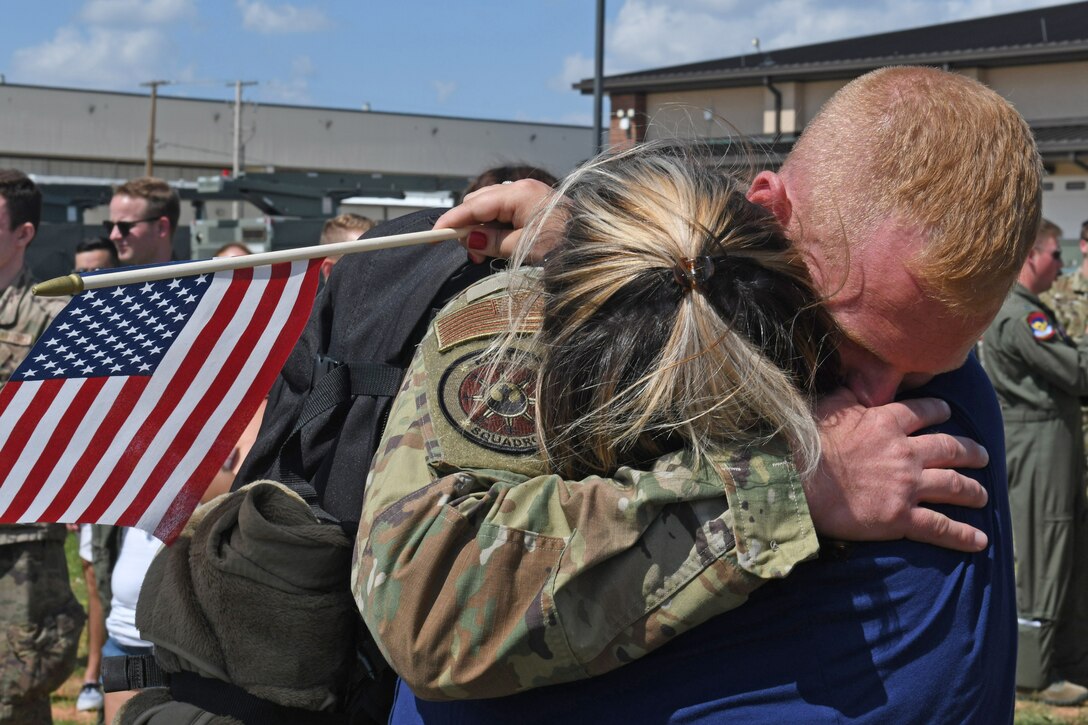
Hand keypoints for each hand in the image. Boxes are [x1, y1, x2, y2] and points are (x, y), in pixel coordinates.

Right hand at [434, 179, 558, 262]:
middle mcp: (521, 189)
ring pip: (490, 208)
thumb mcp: (523, 247)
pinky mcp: (533, 204)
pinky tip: (497, 245)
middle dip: (467, 226)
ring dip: (482, 230)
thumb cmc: (564, 244)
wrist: (595, 242)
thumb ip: (492, 241)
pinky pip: (504, 213)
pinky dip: (496, 228)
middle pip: (479, 203)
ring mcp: (528, 194)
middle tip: (468, 253)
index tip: (434, 234)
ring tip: (484, 254)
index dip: (452, 220)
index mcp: (518, 194)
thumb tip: (469, 239)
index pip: (474, 205)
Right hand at [806, 387, 989, 551]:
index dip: (940, 412)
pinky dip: (963, 535)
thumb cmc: (805, 443)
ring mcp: (906, 486)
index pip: (925, 412)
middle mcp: (905, 452)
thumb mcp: (828, 406)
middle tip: (983, 456)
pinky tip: (980, 541)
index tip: (948, 414)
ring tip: (983, 496)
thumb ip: (850, 392)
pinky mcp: (901, 518)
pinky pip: (940, 527)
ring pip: (954, 486)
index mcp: (887, 422)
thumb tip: (856, 378)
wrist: (796, 482)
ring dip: (973, 491)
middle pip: (951, 449)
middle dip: (971, 452)